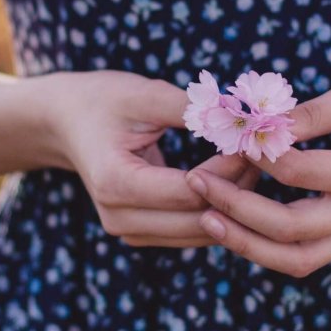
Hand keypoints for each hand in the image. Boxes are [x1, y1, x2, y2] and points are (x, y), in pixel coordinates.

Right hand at [45, 70, 260, 247]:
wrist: (65, 123)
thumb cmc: (103, 101)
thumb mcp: (144, 94)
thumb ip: (192, 109)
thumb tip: (244, 118)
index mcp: (116, 183)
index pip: (192, 190)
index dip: (230, 168)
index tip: (255, 140)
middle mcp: (120, 218)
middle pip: (201, 219)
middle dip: (239, 188)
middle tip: (265, 153)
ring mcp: (130, 233)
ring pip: (203, 233)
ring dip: (234, 203)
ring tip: (254, 163)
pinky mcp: (142, 235)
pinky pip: (194, 233)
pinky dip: (220, 210)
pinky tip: (237, 179)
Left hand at [183, 68, 330, 275]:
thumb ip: (312, 113)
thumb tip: (260, 124)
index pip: (299, 174)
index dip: (256, 155)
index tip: (228, 134)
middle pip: (293, 230)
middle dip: (237, 209)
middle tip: (196, 182)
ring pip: (296, 258)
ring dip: (246, 243)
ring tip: (205, 217)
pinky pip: (304, 256)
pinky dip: (265, 246)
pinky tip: (233, 223)